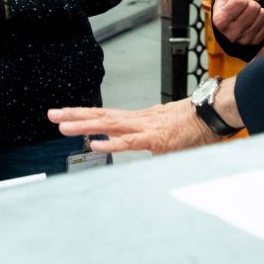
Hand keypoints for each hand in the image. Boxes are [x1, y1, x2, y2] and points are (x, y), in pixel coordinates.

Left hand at [48, 90, 230, 154]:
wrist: (213, 114)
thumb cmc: (195, 125)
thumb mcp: (169, 136)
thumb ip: (156, 142)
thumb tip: (151, 149)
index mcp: (138, 119)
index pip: (105, 115)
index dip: (84, 114)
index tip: (65, 115)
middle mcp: (137, 120)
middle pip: (100, 115)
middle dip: (74, 115)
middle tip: (51, 115)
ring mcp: (144, 128)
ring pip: (108, 124)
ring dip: (83, 125)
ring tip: (61, 126)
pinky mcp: (154, 139)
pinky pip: (129, 142)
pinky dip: (110, 143)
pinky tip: (93, 144)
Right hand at [212, 0, 263, 44]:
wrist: (230, 18)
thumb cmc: (228, 2)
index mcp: (219, 20)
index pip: (241, 0)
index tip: (235, 0)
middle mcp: (230, 34)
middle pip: (253, 7)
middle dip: (251, 2)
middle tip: (245, 6)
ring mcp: (244, 40)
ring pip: (263, 14)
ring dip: (258, 9)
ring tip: (249, 12)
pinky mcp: (255, 41)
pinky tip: (255, 18)